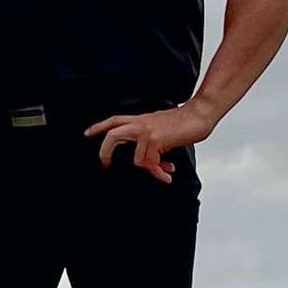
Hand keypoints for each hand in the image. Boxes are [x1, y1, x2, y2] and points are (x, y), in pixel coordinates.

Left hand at [84, 104, 214, 183]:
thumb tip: (156, 162)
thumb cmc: (185, 121)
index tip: (87, 133)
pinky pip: (151, 162)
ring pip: (136, 158)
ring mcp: (148, 132)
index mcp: (141, 119)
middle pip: (113, 135)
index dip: (99, 126)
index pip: (115, 120)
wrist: (199, 114)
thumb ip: (155, 141)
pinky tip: (168, 172)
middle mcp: (141, 124)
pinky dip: (160, 171)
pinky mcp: (156, 140)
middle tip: (105, 164)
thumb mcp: (163, 128)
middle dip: (105, 151)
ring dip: (151, 170)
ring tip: (162, 173)